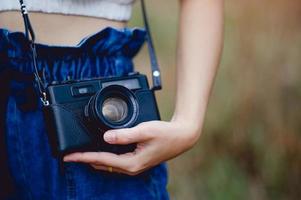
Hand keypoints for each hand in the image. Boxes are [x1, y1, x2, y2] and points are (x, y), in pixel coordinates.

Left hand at [63, 120, 199, 175]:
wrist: (182, 137)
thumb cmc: (166, 134)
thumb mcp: (144, 131)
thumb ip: (124, 135)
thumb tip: (106, 137)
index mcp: (132, 163)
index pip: (101, 160)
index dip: (83, 157)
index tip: (69, 156)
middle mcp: (132, 168)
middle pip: (102, 165)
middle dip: (86, 160)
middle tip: (70, 155)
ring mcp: (135, 166)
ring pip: (108, 165)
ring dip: (94, 159)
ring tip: (81, 153)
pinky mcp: (137, 161)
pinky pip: (116, 162)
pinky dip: (105, 157)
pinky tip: (101, 150)